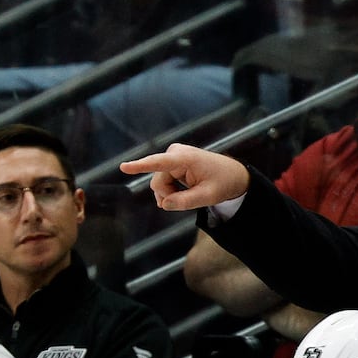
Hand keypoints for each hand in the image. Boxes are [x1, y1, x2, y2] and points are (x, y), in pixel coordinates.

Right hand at [119, 143, 250, 210]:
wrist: (234, 174)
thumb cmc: (224, 183)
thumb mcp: (209, 196)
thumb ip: (186, 201)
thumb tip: (164, 204)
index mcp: (186, 159)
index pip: (159, 163)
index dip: (140, 166)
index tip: (124, 167)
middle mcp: (176, 153)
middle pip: (158, 182)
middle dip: (168, 196)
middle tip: (188, 200)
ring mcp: (172, 156)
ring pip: (159, 183)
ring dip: (170, 194)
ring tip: (189, 194)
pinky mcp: (171, 161)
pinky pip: (162, 181)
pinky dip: (171, 190)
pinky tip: (182, 191)